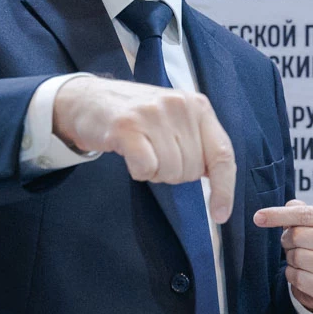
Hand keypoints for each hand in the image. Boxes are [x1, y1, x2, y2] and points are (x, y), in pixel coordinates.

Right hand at [53, 76, 236, 223]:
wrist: (87, 99)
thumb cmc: (137, 116)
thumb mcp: (175, 118)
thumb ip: (198, 141)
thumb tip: (217, 180)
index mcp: (197, 105)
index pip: (223, 153)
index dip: (225, 189)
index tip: (220, 215)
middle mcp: (179, 105)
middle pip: (193, 170)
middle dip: (174, 173)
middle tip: (155, 153)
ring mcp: (152, 114)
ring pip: (170, 172)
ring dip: (154, 172)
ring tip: (141, 150)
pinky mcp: (127, 126)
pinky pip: (146, 169)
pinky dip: (138, 171)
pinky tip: (129, 154)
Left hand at [254, 199, 312, 313]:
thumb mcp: (311, 225)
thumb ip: (299, 211)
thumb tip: (287, 205)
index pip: (305, 213)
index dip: (279, 214)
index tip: (258, 217)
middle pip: (298, 235)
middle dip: (287, 241)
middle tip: (291, 245)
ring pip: (297, 257)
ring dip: (291, 259)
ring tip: (300, 259)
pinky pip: (298, 277)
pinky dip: (292, 274)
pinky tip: (302, 273)